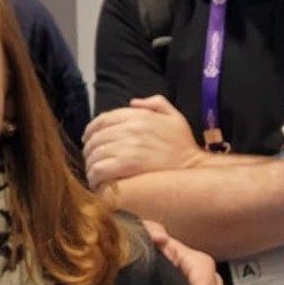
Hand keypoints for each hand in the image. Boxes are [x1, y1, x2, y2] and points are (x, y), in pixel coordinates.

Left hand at [83, 95, 202, 188]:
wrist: (195, 168)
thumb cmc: (184, 145)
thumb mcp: (174, 117)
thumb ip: (155, 103)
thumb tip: (133, 102)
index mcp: (139, 116)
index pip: (103, 119)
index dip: (91, 129)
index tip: (88, 139)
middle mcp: (131, 128)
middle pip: (97, 138)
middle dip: (89, 149)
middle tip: (90, 159)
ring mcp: (129, 146)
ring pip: (96, 153)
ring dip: (90, 164)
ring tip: (93, 173)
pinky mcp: (128, 165)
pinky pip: (100, 168)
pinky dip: (94, 175)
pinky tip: (97, 181)